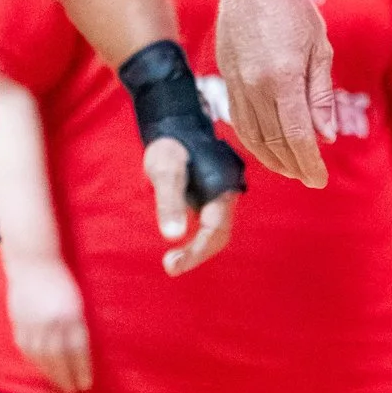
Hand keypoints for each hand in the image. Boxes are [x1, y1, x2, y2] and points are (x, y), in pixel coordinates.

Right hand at [6, 253, 93, 392]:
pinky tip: (41, 369)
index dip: (82, 368)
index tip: (86, 383)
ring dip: (51, 374)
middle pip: (59, 357)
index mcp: (69, 314)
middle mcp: (50, 322)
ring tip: (59, 385)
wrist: (33, 264)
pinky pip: (27, 349)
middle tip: (73, 391)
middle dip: (67, 376)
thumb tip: (80, 353)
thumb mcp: (77, 301)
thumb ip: (77, 325)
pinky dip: (35, 362)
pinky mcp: (19, 323)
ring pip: (42, 356)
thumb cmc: (61, 280)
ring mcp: (32, 324)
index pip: (77, 349)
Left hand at [143, 137, 238, 273]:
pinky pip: (210, 226)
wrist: (177, 127)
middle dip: (197, 254)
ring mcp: (220, 198)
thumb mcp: (165, 170)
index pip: (214, 230)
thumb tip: (173, 236)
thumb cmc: (170, 146)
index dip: (195, 251)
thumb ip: (169, 201)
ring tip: (173, 261)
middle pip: (219, 235)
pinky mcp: (212, 199)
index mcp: (222, 189)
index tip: (171, 265)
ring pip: (216, 232)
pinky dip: (197, 240)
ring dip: (197, 249)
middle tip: (170, 266)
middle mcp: (226, 196)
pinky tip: (181, 245)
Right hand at [215, 0, 335, 190]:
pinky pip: (238, 120)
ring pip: (252, 136)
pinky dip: (253, 141)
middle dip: (293, 165)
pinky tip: (266, 147)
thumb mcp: (319, 48)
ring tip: (290, 169)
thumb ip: (321, 95)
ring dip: (272, 159)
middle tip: (309, 178)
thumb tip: (326, 136)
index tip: (319, 180)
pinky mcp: (225, 78)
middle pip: (274, 142)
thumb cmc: (293, 8)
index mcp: (284, 78)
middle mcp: (256, 86)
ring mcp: (237, 83)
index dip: (309, 163)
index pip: (296, 136)